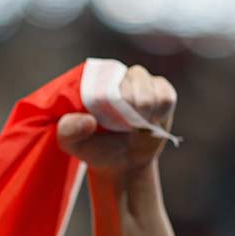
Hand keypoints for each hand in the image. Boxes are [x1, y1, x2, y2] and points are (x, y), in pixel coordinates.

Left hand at [56, 65, 177, 174]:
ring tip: (134, 126)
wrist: (122, 161)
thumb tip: (88, 120)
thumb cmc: (93, 147)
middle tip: (120, 126)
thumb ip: (69, 131)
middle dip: (129, 111)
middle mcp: (117, 74)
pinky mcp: (161, 89)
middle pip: (132, 84)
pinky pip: (166, 97)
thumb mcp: (71, 143)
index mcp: (92, 80)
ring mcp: (140, 79)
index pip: (105, 79)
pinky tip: (149, 123)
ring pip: (151, 91)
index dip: (110, 101)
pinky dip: (159, 114)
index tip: (103, 121)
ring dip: (145, 115)